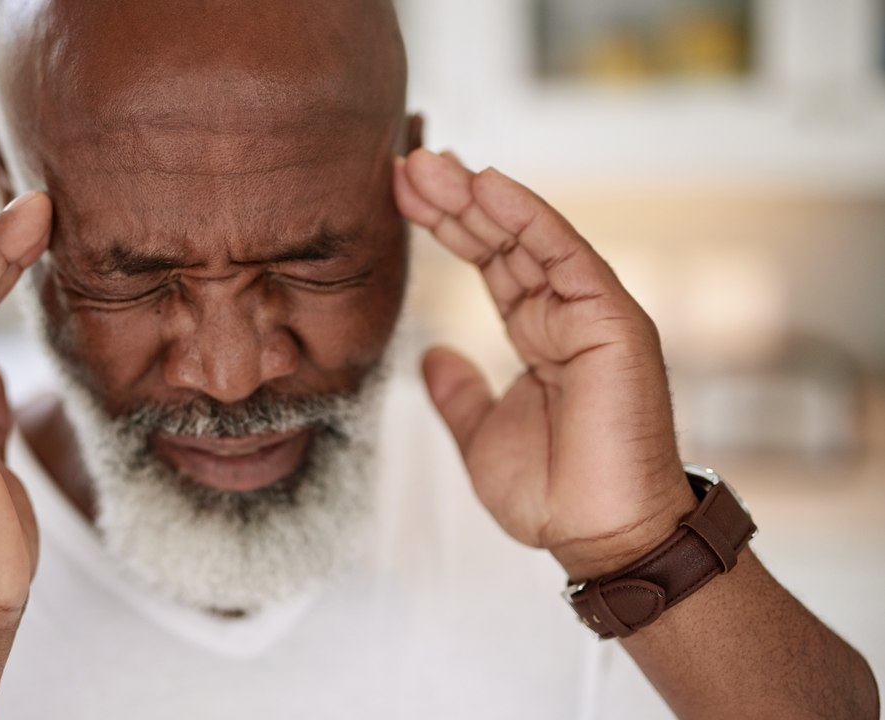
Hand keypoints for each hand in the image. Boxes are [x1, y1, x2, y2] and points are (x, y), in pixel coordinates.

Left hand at [393, 150, 695, 580]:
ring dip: (478, 196)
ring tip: (429, 163)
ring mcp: (592, 315)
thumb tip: (431, 357)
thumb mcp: (480, 435)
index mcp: (540, 336)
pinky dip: (527, 216)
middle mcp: (566, 316)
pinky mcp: (612, 322)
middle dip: (453, 200)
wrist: (599, 537)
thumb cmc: (553, 494)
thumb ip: (457, 393)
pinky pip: (565, 255)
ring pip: (529, 238)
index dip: (447, 226)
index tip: (400, 195)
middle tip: (406, 161)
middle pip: (504, 242)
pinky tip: (487, 183)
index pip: (490, 264)